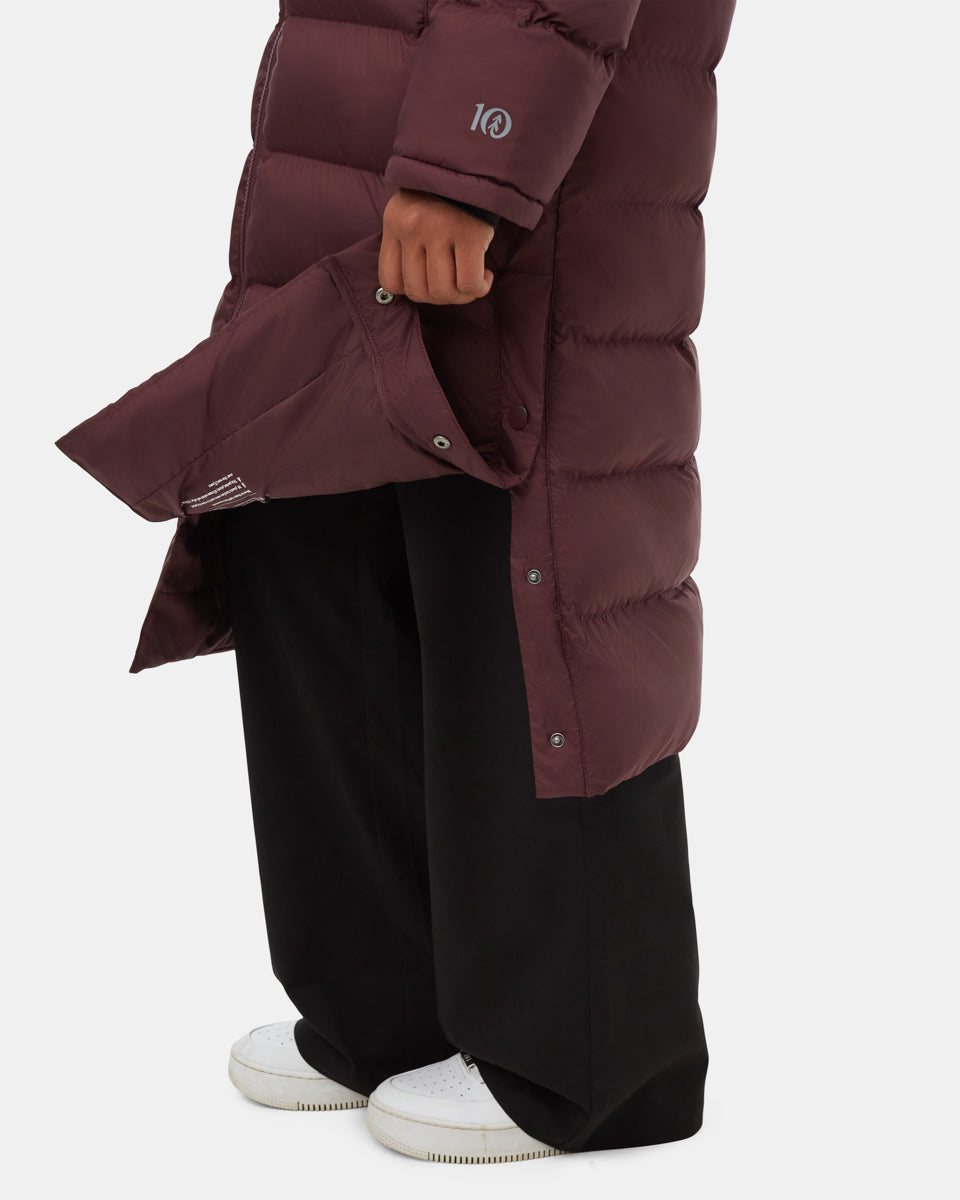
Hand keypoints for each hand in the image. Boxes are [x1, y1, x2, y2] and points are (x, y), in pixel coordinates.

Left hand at [379, 188, 494, 304]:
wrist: (476, 164)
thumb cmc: (445, 194)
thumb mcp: (411, 211)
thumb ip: (406, 244)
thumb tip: (414, 288)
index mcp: (394, 223)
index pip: (390, 281)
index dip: (412, 290)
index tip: (430, 282)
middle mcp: (412, 228)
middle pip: (418, 291)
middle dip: (439, 297)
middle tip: (454, 284)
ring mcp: (439, 231)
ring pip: (443, 291)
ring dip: (460, 296)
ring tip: (471, 280)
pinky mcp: (469, 235)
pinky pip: (468, 283)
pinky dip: (479, 288)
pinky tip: (485, 275)